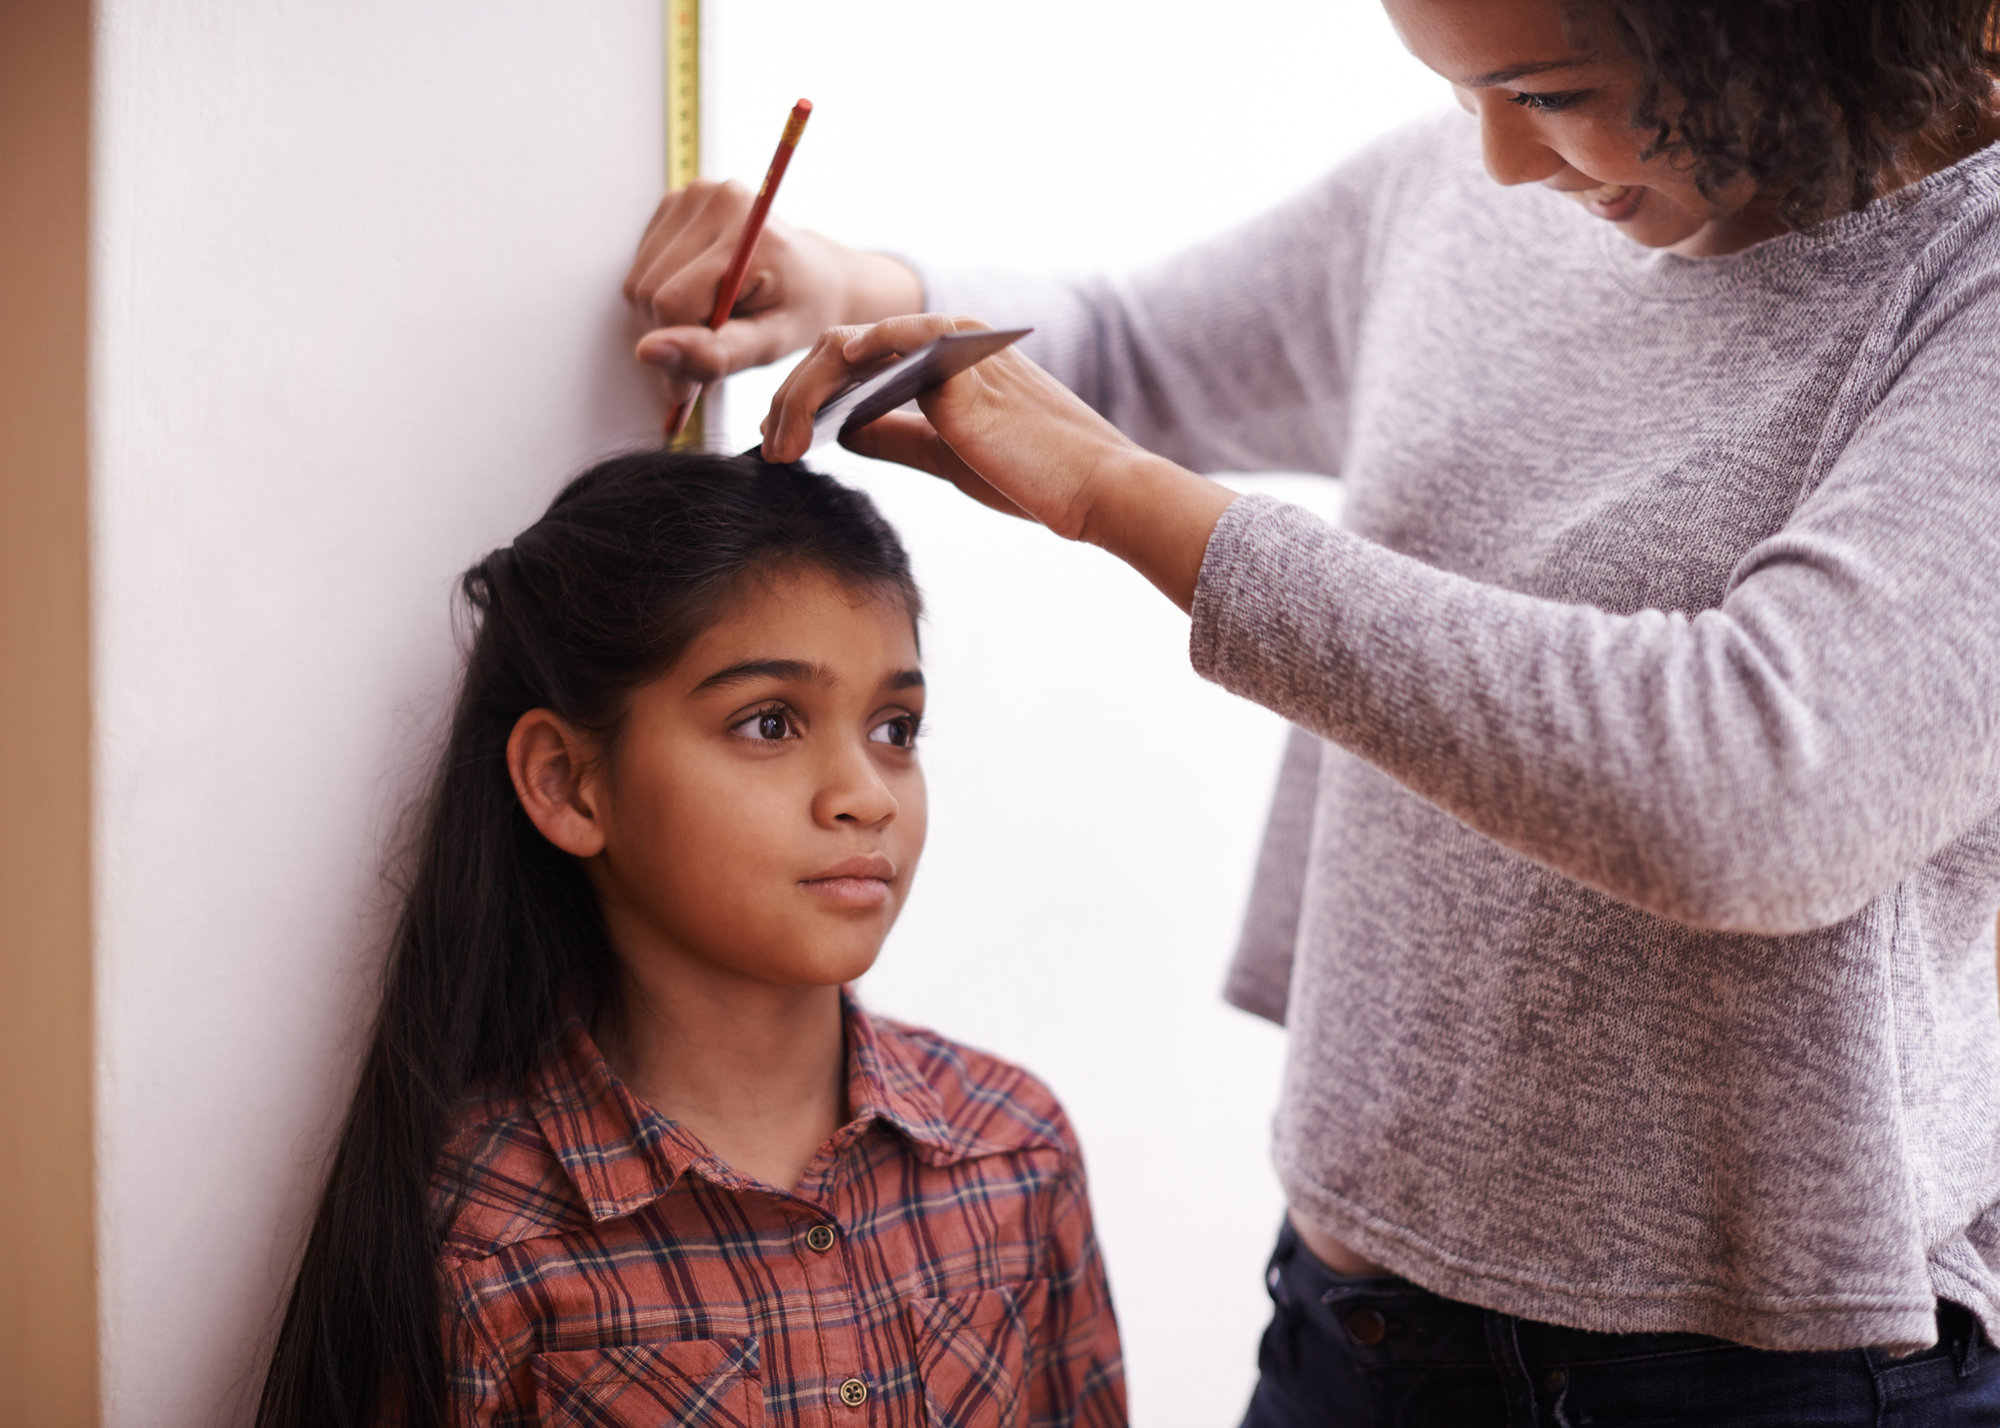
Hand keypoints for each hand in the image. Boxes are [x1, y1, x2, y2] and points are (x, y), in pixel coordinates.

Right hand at [623, 181, 921, 409]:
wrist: (819, 275)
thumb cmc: (800, 311)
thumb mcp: (770, 344)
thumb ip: (713, 353)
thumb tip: (646, 352)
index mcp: (746, 232)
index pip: (673, 304)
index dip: (678, 351)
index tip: (693, 383)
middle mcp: (714, 198)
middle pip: (650, 293)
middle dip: (673, 333)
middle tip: (712, 346)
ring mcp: (691, 195)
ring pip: (638, 283)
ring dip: (666, 317)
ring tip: (712, 321)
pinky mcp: (675, 202)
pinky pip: (640, 268)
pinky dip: (662, 294)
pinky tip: (700, 297)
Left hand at [760, 315, 1238, 609]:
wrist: (1093, 488)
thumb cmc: (1032, 477)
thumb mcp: (945, 456)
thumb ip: (894, 437)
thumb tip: (841, 430)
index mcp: (944, 358)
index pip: (857, 363)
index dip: (808, 398)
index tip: (779, 440)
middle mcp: (943, 338)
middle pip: (841, 350)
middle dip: (791, 396)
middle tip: (766, 445)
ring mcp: (947, 343)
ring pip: (845, 348)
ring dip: (799, 394)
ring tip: (776, 443)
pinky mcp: (951, 360)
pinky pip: (876, 351)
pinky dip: (832, 374)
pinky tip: (805, 417)